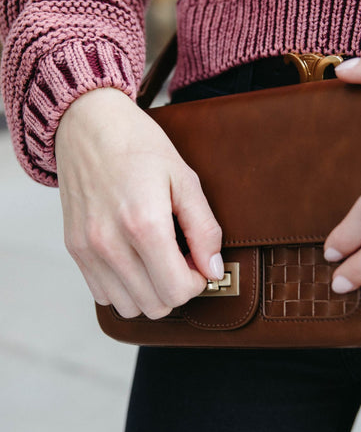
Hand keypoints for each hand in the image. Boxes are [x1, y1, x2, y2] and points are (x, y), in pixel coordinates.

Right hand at [55, 87, 222, 318]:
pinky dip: (126, 288)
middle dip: (178, 288)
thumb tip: (213, 270)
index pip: (177, 291)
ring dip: (152, 292)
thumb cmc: (140, 146)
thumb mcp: (185, 179)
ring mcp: (87, 250)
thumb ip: (204, 229)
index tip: (200, 261)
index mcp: (144, 224)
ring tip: (159, 260)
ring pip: (129, 308)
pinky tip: (136, 261)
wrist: (87, 123)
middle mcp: (110, 244)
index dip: (198, 282)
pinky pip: (104, 295)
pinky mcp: (74, 249)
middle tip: (183, 258)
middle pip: (155, 305)